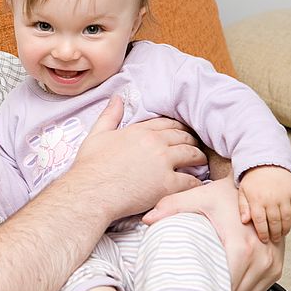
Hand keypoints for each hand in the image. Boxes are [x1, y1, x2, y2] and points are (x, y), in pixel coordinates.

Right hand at [70, 97, 206, 220]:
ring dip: (198, 158)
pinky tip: (198, 185)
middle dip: (191, 141)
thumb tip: (116, 98)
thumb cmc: (90, 167)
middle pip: (183, 137)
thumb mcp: (96, 135)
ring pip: (192, 155)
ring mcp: (163, 162)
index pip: (167, 123)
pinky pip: (191, 181)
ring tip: (200, 164)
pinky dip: (197, 182)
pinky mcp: (167, 184)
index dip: (177, 127)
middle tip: (195, 148)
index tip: (181, 132)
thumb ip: (109, 116)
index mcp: (139, 131)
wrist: (90, 192)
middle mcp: (155, 143)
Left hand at [142, 176, 283, 290]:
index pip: (226, 283)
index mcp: (243, 245)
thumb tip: (146, 220)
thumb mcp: (198, 196)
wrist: (257, 187)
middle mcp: (262, 256)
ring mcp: (272, 262)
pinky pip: (260, 290)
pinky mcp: (276, 265)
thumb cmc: (225, 194)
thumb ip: (171, 206)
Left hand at [238, 166, 290, 242]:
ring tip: (283, 234)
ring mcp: (284, 196)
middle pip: (275, 222)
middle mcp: (271, 199)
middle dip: (275, 234)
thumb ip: (243, 207)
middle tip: (275, 239)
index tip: (264, 239)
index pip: (260, 222)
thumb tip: (244, 221)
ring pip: (287, 218)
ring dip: (286, 229)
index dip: (263, 233)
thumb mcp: (243, 192)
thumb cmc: (253, 180)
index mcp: (257, 200)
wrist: (267, 163)